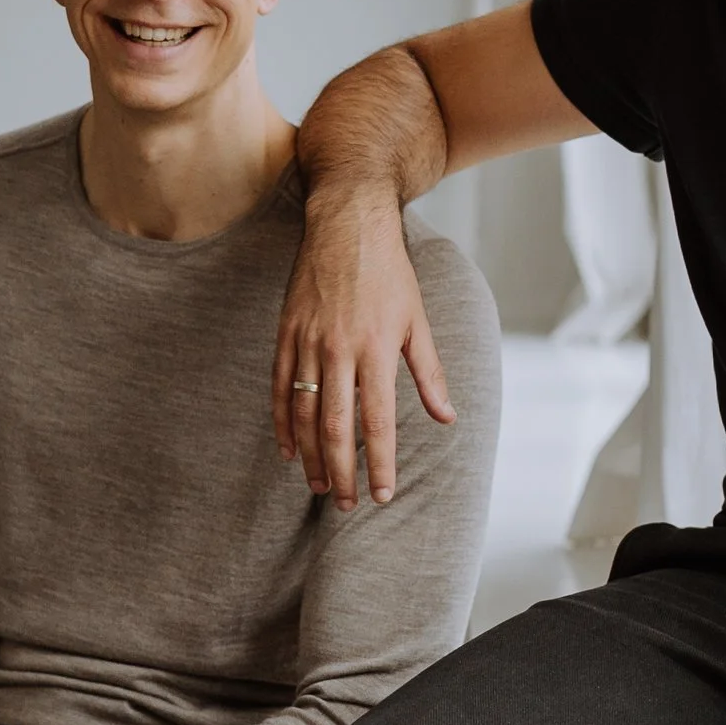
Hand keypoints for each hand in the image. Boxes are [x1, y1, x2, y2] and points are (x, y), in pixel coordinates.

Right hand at [273, 185, 453, 510]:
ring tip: (319, 486)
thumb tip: (446, 418)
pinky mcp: (285, 332)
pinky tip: (289, 450)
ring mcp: (307, 341)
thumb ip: (429, 373)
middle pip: (335, 426)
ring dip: (310, 455)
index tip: (381, 495)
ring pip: (302, 412)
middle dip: (341, 470)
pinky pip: (278, 386)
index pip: (376, 421)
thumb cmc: (389, 272)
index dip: (378, 463)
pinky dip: (281, 423)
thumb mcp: (418, 320)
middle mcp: (339, 350)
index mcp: (376, 349)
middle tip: (346, 503)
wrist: (346, 221)